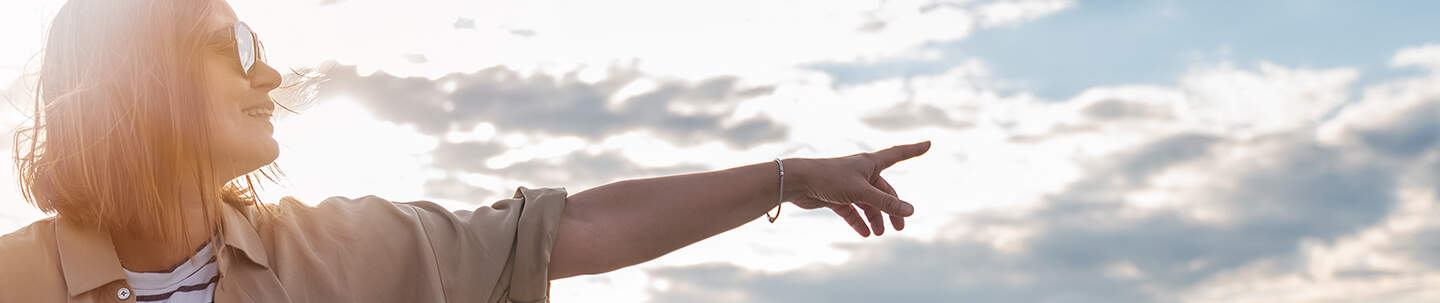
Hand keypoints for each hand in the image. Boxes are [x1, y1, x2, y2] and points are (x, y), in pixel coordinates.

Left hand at [785, 141, 929, 236]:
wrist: (796, 182)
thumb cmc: (829, 179)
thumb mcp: (861, 192)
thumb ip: (885, 203)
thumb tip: (910, 211)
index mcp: (870, 163)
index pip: (898, 154)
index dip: (914, 150)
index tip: (928, 144)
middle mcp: (861, 172)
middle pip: (883, 190)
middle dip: (892, 209)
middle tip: (900, 228)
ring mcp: (848, 185)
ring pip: (868, 203)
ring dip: (874, 218)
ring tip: (879, 233)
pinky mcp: (835, 196)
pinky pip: (852, 210)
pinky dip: (858, 221)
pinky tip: (865, 233)